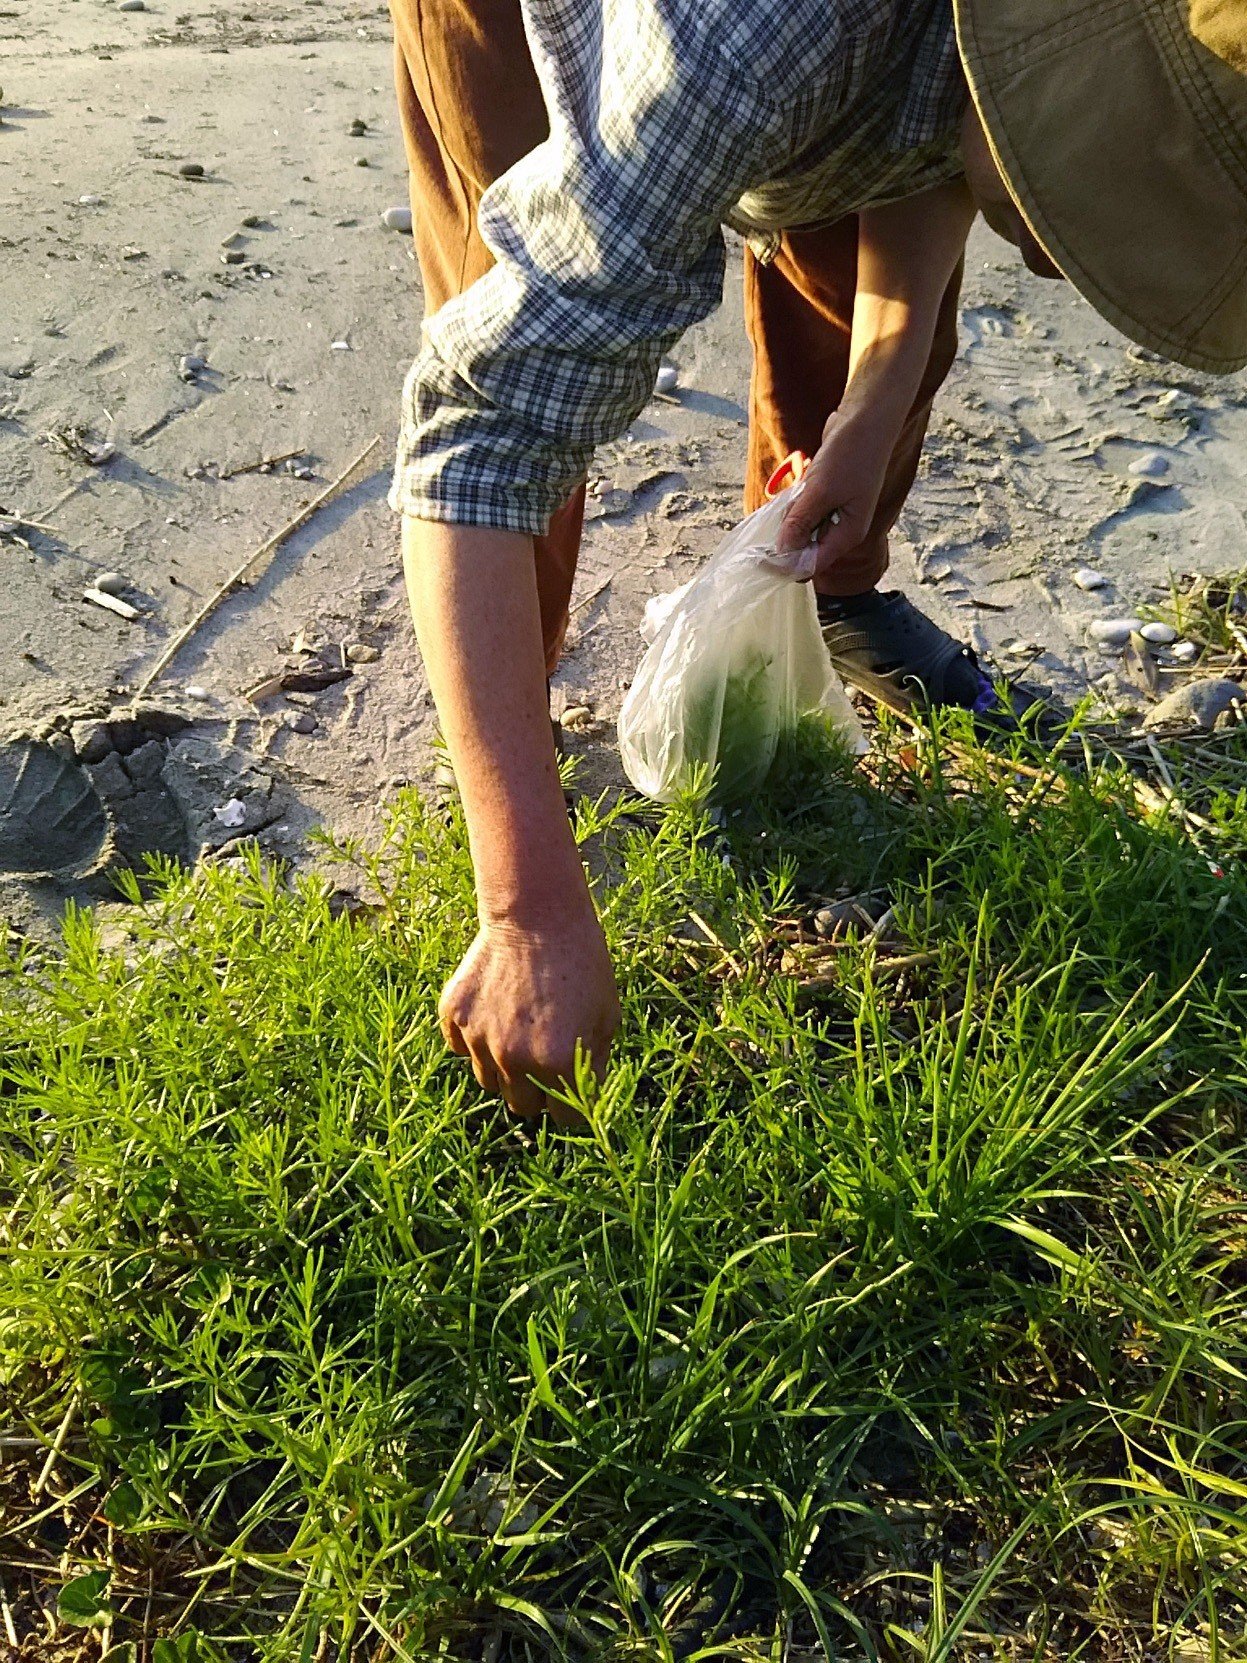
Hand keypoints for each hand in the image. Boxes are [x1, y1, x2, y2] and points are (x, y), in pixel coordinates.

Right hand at [438, 904, 621, 1124]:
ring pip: (490, 1082)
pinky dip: (476, 1039)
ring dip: (504, 1067)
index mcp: (559, 1064)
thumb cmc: (582, 965)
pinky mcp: (454, 1019)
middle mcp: (515, 1060)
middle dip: (537, 1089)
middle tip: (544, 1054)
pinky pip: (462, 1050)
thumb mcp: (606, 1017)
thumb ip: (593, 1065)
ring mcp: (480, 1040)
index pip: (565, 1118)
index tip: (571, 1084)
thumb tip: (582, 1096)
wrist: (537, 917)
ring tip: (519, 1027)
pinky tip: (494, 1009)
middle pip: (523, 1107)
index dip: (572, 1102)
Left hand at [772, 407, 896, 581]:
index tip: (760, 558)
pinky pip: (805, 510)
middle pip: (806, 550)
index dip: (785, 566)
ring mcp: (836, 513)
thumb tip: (781, 552)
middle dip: (787, 538)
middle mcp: (842, 529)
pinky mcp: (827, 497)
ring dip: (791, 517)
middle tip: (780, 514)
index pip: (811, 566)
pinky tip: (800, 484)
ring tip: (800, 490)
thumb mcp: (820, 491)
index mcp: (847, 535)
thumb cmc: (850, 454)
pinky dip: (796, 503)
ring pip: (803, 529)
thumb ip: (799, 522)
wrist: (865, 418)